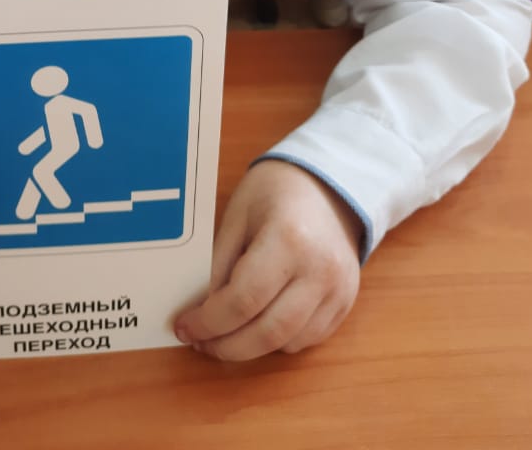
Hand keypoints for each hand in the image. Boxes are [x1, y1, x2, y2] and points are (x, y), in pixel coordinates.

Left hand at [174, 159, 360, 360]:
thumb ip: (218, 264)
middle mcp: (320, 270)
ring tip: (222, 336)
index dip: (209, 322)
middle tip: (199, 342)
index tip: (185, 328)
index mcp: (289, 239)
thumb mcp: (236, 216)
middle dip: (227, 346)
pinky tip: (256, 325)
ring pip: (289, 343)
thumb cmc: (274, 192)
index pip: (243, 300)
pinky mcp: (346, 303)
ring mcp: (339, 290)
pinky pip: (308, 339)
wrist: (327, 185)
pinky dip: (278, 341)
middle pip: (268, 332)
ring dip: (251, 348)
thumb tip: (198, 310)